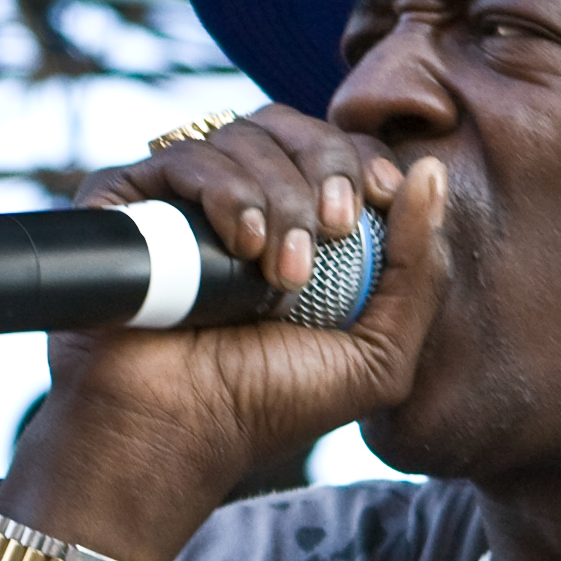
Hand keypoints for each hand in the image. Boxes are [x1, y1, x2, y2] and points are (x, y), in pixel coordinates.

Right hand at [17, 117, 449, 560]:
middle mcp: (237, 203)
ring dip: (276, 195)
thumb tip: (432, 172)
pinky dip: (224, 190)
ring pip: (240, 136)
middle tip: (330, 232)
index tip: (379, 195)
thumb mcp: (378, 356)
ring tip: (275, 271)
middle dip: (325, 170)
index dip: (362, 158)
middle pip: (291, 128)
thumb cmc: (267, 406)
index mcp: (296, 227)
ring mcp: (179, 200)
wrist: (173, 432)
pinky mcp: (127, 201)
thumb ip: (419, 270)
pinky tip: (241, 245)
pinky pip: (182, 157)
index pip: (335, 150)